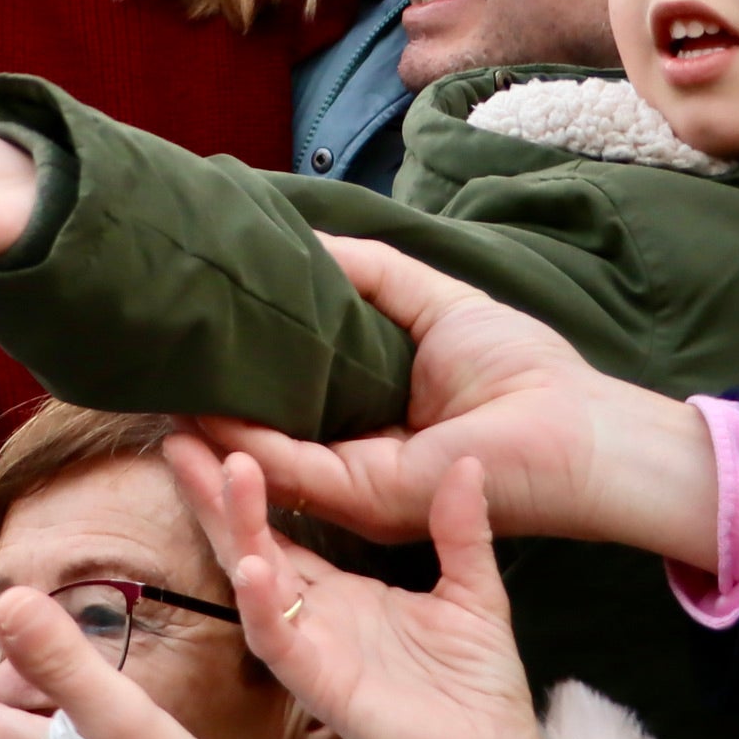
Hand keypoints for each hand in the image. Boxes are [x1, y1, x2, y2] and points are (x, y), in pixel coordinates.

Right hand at [168, 437, 539, 738]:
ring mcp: (312, 650)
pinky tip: (251, 565)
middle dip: (214, 494)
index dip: (252, 487)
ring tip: (227, 472)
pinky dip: (261, 604)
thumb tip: (468, 461)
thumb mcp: (474, 590)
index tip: (223, 432)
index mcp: (343, 593)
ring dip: (237, 528)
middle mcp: (315, 618)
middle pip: (250, 544)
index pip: (282, 530)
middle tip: (181, 438)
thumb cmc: (479, 688)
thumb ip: (461, 531)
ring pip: (255, 582)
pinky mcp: (320, 686)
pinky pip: (278, 642)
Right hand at [200, 234, 719, 562]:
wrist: (581, 427)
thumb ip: (369, 274)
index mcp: (363, 425)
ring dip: (210, 432)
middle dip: (205, 412)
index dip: (237, 380)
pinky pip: (293, 471)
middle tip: (157, 371)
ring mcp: (356, 489)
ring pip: (262, 463)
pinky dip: (245, 447)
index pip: (282, 405)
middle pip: (260, 441)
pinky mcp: (370, 498)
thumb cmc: (522, 372)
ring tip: (161, 392)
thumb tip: (305, 240)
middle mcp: (350, 463)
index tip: (192, 343)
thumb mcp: (431, 303)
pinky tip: (205, 414)